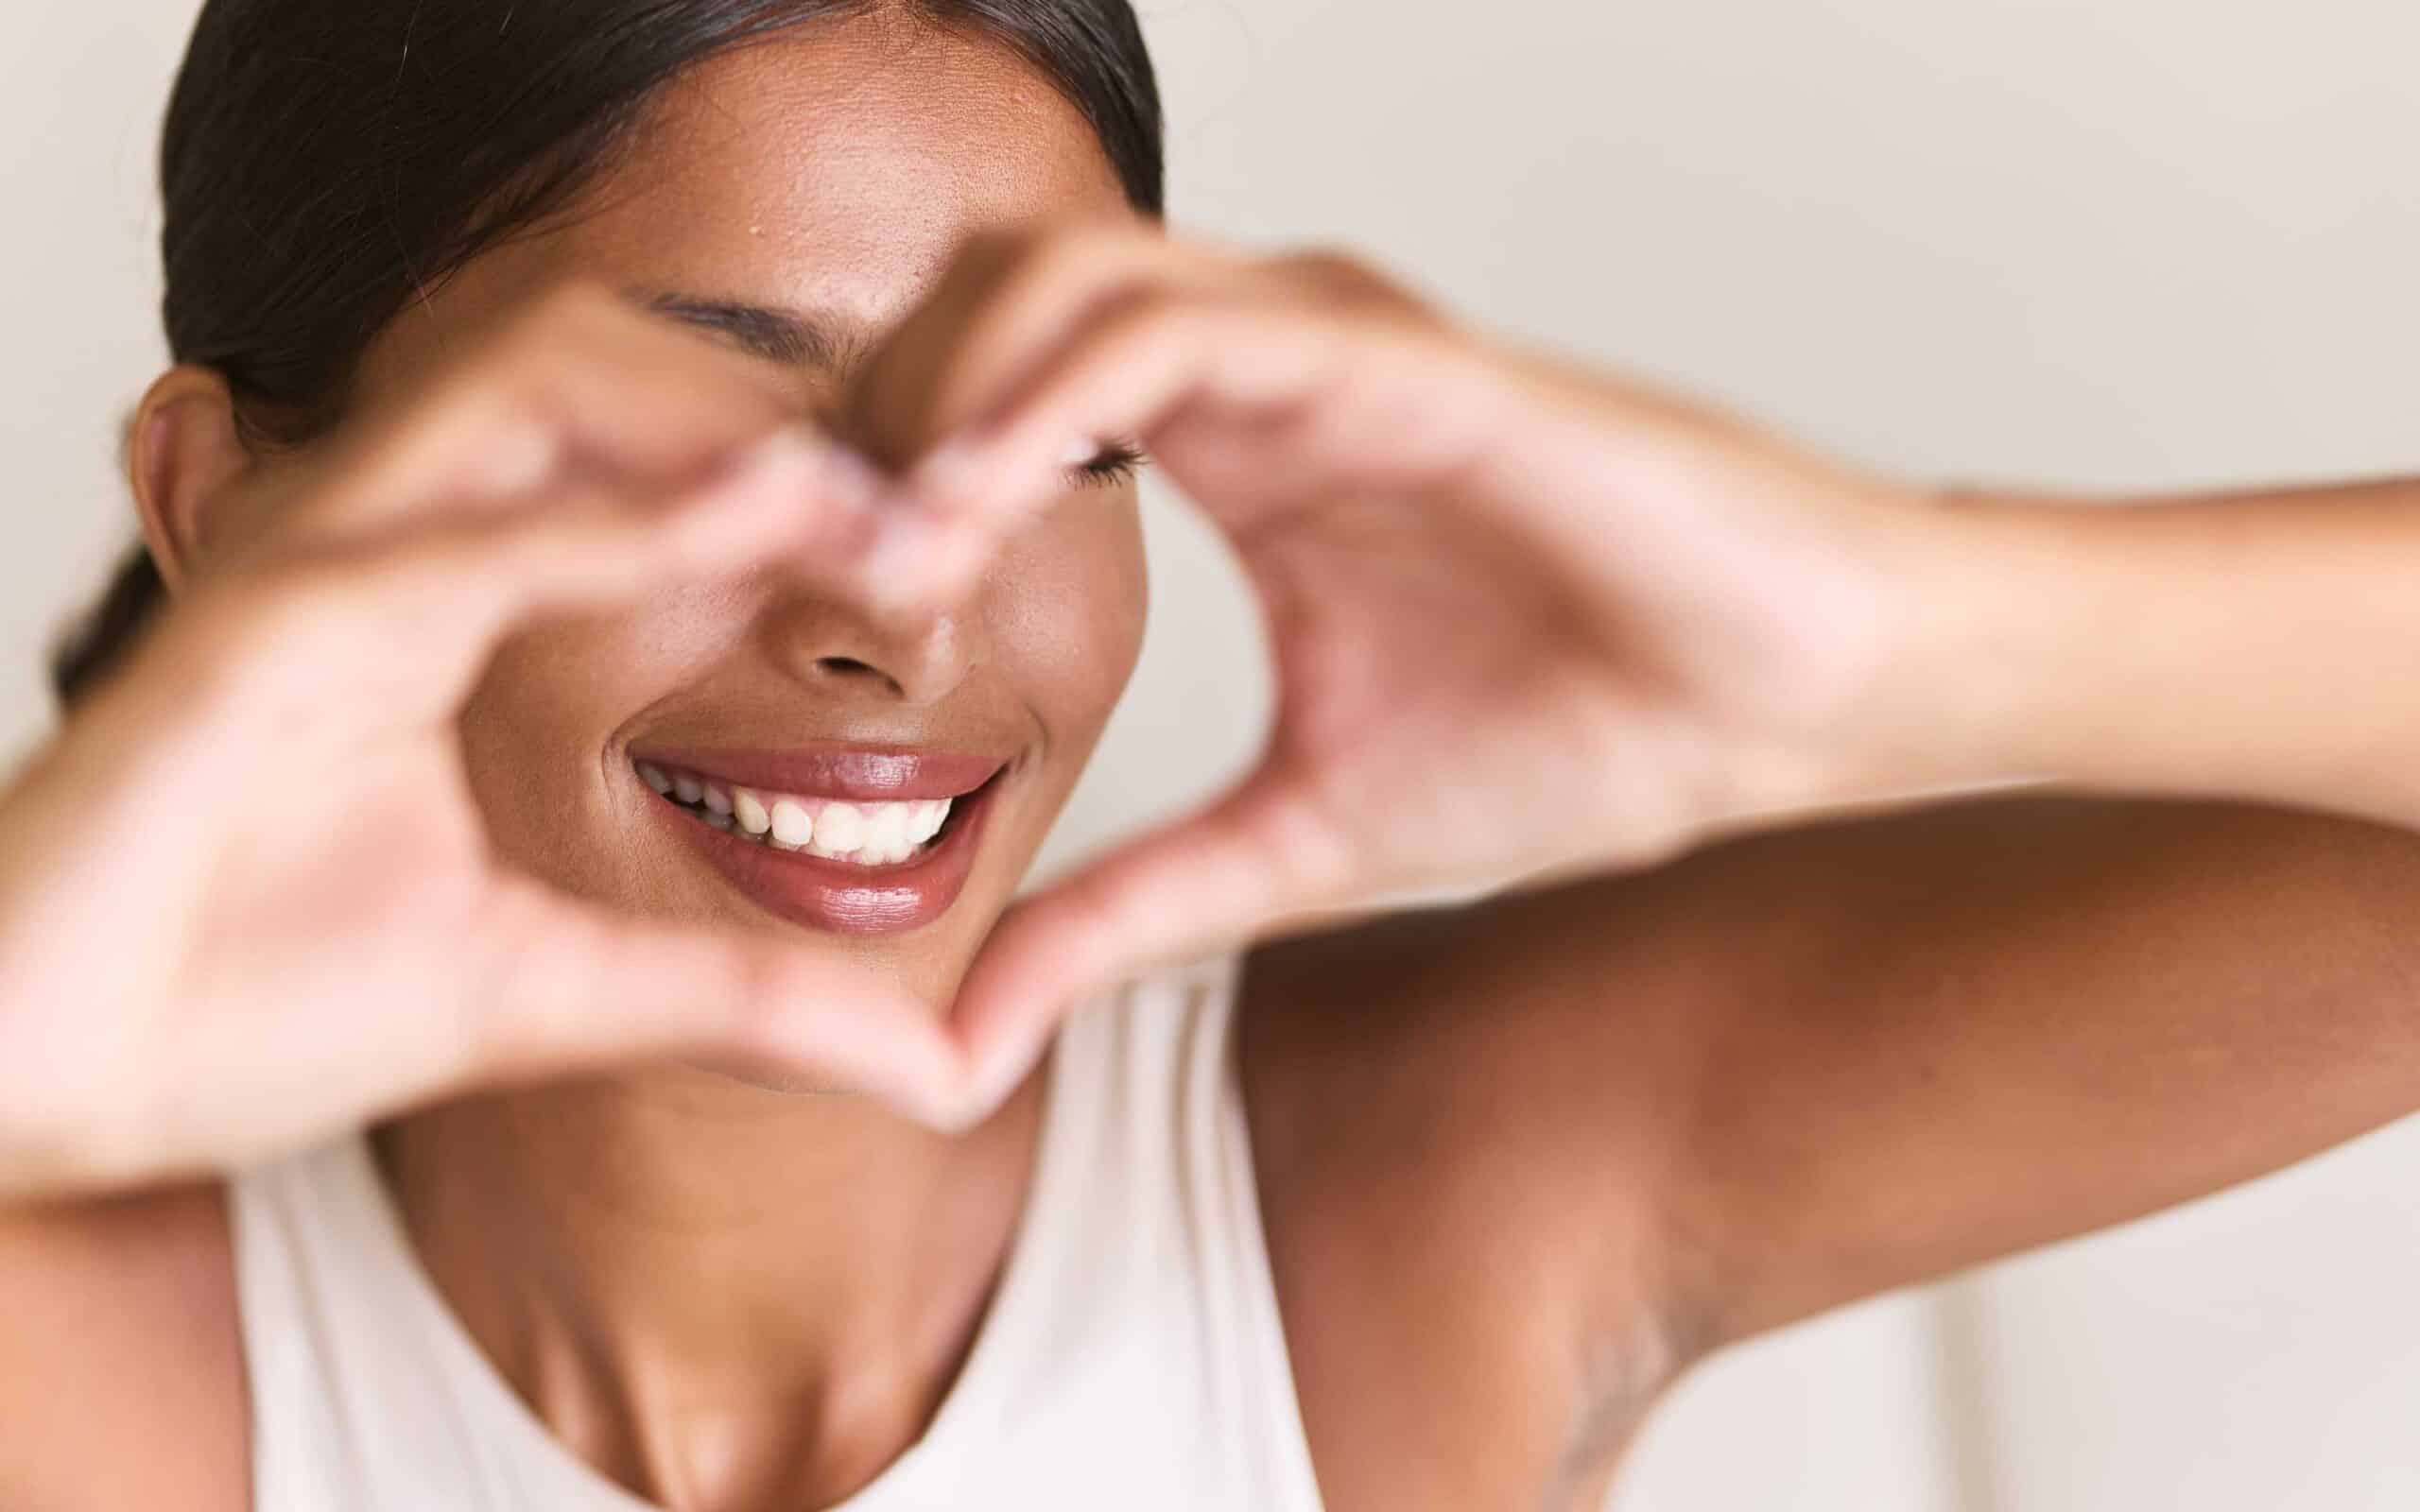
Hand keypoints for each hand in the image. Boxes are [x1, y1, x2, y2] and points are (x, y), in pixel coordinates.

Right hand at [0, 289, 963, 1198]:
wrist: (44, 1092)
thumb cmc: (252, 1006)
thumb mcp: (552, 997)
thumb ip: (738, 1006)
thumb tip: (937, 1064)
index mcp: (451, 592)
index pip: (651, 461)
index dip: (813, 480)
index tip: (956, 553)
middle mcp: (386, 545)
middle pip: (607, 368)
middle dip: (789, 417)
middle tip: (952, 513)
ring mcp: (315, 568)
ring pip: (529, 388)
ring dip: (720, 427)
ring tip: (884, 499)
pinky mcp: (251, 632)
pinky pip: (455, 533)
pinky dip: (610, 518)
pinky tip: (755, 521)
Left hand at [849, 230, 1978, 1100]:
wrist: (1788, 699)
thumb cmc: (1586, 737)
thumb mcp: (1298, 850)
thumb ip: (1125, 913)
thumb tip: (964, 1038)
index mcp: (1233, 451)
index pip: (992, 391)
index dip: (877, 478)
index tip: (815, 619)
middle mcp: (1263, 368)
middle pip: (985, 298)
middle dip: (873, 414)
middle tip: (816, 576)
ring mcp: (1326, 346)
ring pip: (1059, 273)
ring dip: (940, 398)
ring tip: (890, 557)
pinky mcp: (1396, 361)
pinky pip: (1178, 324)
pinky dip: (1050, 395)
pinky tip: (983, 508)